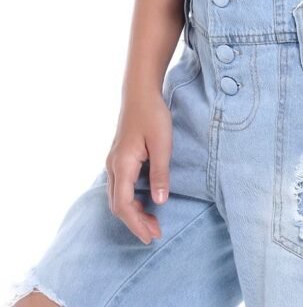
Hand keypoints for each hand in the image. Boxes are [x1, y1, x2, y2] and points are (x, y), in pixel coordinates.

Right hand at [105, 90, 171, 244]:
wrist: (140, 92)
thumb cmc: (153, 114)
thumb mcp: (162, 143)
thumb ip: (160, 172)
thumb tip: (160, 202)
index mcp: (122, 164)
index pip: (123, 205)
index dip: (136, 223)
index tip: (151, 236)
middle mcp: (113, 166)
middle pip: (118, 205)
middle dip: (135, 222)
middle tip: (155, 233)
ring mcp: (114, 162)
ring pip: (117, 197)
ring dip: (133, 212)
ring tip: (153, 222)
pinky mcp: (119, 158)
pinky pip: (120, 187)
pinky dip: (131, 200)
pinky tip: (146, 202)